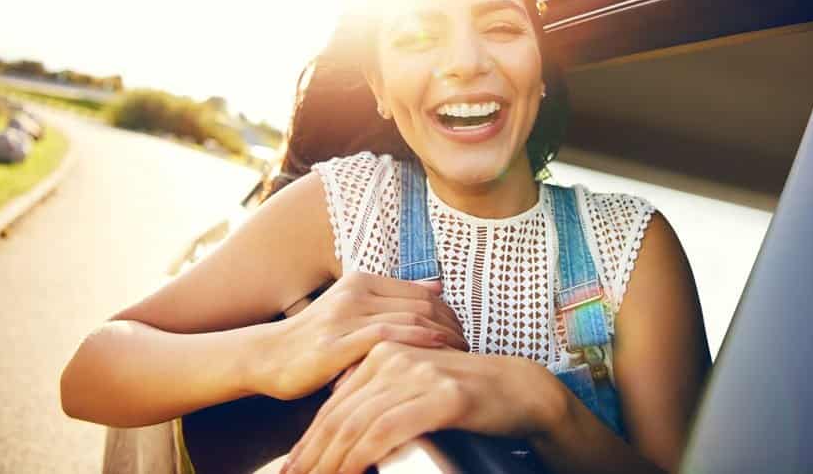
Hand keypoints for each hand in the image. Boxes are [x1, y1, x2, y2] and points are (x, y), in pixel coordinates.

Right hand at [253, 272, 467, 400]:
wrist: (268, 356)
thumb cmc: (316, 338)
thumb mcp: (353, 309)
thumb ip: (392, 299)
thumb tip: (437, 287)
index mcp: (361, 280)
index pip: (422, 292)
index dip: (450, 313)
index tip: (465, 333)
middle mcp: (355, 292)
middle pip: (421, 305)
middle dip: (452, 326)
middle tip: (470, 346)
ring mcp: (344, 316)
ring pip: (409, 318)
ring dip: (442, 337)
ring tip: (460, 355)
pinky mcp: (335, 343)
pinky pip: (386, 337)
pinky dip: (417, 343)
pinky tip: (435, 354)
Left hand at [280, 342, 561, 473]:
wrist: (519, 390)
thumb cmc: (467, 395)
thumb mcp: (417, 385)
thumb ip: (383, 391)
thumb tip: (345, 419)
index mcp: (384, 351)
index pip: (336, 402)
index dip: (310, 439)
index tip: (293, 466)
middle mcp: (395, 357)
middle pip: (340, 414)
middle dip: (312, 454)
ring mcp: (417, 374)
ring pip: (357, 425)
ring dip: (331, 462)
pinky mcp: (438, 396)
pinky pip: (386, 431)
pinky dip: (360, 457)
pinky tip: (347, 473)